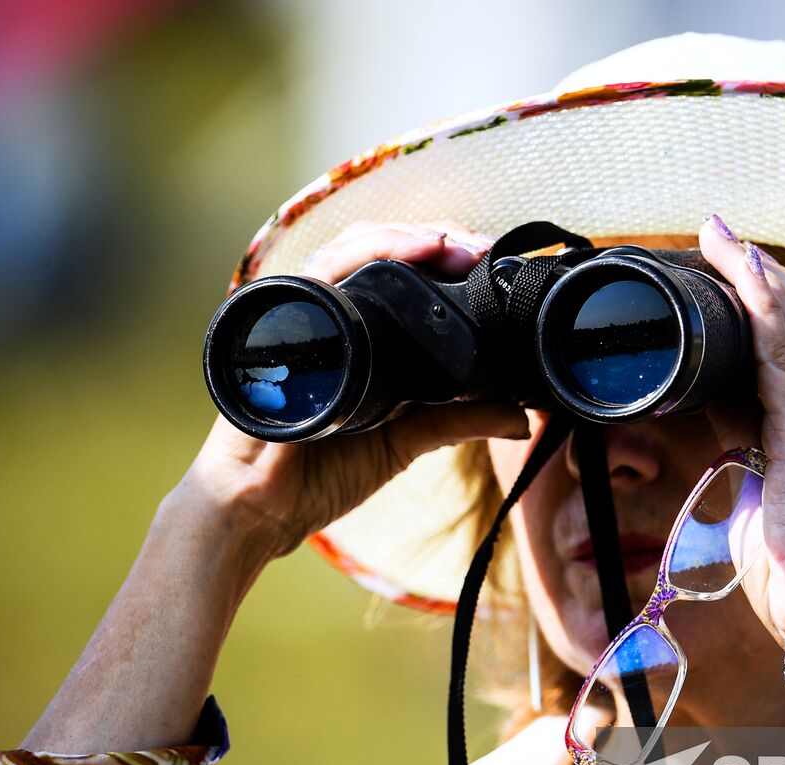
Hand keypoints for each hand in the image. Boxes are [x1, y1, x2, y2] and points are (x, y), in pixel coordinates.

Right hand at [178, 220, 529, 559]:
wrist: (263, 508)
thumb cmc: (321, 475)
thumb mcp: (405, 440)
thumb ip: (458, 421)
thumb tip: (521, 417)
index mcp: (363, 336)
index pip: (403, 275)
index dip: (445, 260)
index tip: (489, 263)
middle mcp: (333, 315)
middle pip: (382, 250)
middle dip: (435, 241)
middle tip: (479, 249)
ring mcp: (306, 311)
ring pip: (355, 246)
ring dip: (408, 237)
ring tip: (451, 244)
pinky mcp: (283, 315)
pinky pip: (326, 267)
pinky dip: (368, 251)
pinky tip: (407, 250)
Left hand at [697, 217, 784, 646]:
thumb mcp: (765, 494)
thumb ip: (748, 450)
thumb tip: (719, 419)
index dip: (782, 301)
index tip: (744, 266)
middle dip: (767, 274)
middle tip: (725, 235)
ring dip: (760, 279)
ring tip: (725, 239)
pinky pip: (784, 363)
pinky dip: (765, 315)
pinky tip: (744, 282)